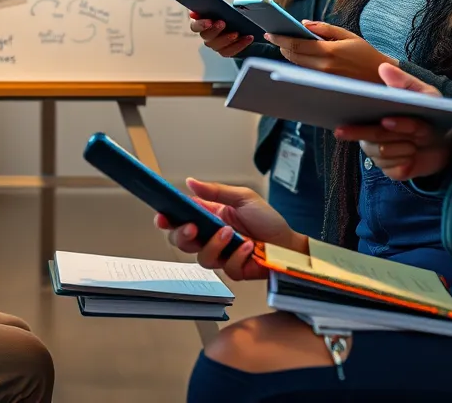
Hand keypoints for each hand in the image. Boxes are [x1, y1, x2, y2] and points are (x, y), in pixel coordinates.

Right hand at [153, 179, 307, 281]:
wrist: (289, 244)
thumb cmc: (268, 220)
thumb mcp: (243, 197)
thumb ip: (216, 191)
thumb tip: (190, 182)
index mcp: (210, 217)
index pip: (182, 219)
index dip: (168, 220)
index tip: (162, 217)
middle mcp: (212, 237)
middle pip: (183, 242)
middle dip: (182, 236)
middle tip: (191, 228)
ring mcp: (222, 255)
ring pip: (202, 258)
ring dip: (214, 245)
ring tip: (230, 233)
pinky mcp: (235, 270)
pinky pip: (226, 268)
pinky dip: (237, 256)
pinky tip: (248, 246)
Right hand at [188, 11, 253, 56]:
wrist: (240, 22)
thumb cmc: (227, 13)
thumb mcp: (221, 7)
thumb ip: (212, 7)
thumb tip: (204, 9)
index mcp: (201, 23)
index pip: (195, 26)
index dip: (201, 24)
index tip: (209, 21)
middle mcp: (206, 36)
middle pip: (206, 36)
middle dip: (215, 30)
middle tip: (223, 23)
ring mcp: (215, 45)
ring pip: (217, 46)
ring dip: (227, 39)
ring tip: (237, 32)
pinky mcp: (225, 51)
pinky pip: (230, 51)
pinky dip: (240, 44)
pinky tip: (248, 37)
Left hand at [264, 21, 394, 81]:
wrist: (381, 79)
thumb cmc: (366, 55)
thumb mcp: (348, 35)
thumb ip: (324, 29)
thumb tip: (304, 24)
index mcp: (329, 51)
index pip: (296, 44)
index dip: (280, 38)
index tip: (269, 33)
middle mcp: (324, 67)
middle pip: (292, 56)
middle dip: (281, 46)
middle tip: (274, 37)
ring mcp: (323, 79)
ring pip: (296, 66)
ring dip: (288, 55)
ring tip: (284, 44)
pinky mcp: (324, 86)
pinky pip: (305, 74)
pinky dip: (298, 64)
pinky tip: (298, 56)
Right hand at [335, 63, 451, 180]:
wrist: (445, 143)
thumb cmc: (430, 115)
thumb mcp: (424, 94)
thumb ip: (404, 82)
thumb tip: (383, 68)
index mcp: (371, 114)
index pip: (357, 119)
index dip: (362, 124)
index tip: (385, 121)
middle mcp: (369, 134)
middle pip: (369, 138)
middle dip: (394, 136)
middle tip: (411, 137)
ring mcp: (378, 154)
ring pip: (382, 154)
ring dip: (404, 148)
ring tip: (416, 143)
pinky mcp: (391, 171)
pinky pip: (393, 169)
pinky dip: (406, 163)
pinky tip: (414, 156)